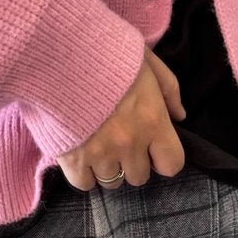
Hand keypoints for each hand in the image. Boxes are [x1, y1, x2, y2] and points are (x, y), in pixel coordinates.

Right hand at [56, 45, 186, 190]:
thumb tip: (179, 116)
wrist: (59, 52)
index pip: (172, 164)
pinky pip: (85, 184)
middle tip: (119, 143)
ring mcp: (101, 154)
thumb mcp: (147, 61)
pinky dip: (84, 174)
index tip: (152, 150)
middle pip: (139, 177)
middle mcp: (130, 144)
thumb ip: (169, 89)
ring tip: (98, 148)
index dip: (163, 159)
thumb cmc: (106, 52)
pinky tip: (81, 156)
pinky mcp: (73, 160)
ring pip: (112, 182)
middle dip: (132, 163)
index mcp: (153, 121)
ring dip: (108, 169)